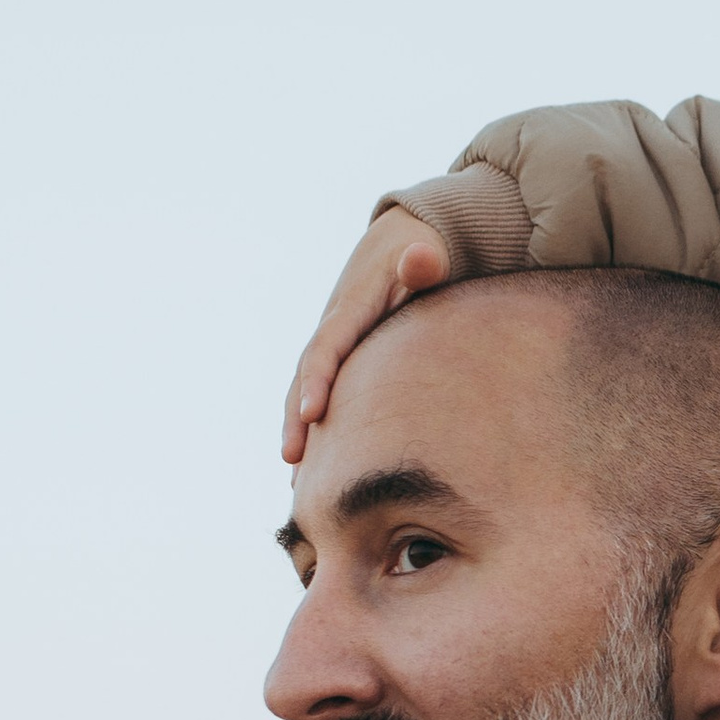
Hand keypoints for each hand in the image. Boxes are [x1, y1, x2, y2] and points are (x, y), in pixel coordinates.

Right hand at [282, 208, 449, 462]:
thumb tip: (422, 259)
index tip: (312, 415)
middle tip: (292, 460)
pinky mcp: (343, 354)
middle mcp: (333, 325)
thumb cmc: (424, 250)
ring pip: (307, 389)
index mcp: (351, 305)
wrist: (408, 239)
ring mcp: (335, 340)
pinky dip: (313, 426)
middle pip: (306, 375)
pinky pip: (321, 391)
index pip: (328, 346)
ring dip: (298, 430)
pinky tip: (312, 468)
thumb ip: (424, 260)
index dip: (317, 380)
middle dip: (296, 418)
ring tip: (296, 480)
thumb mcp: (427, 251)